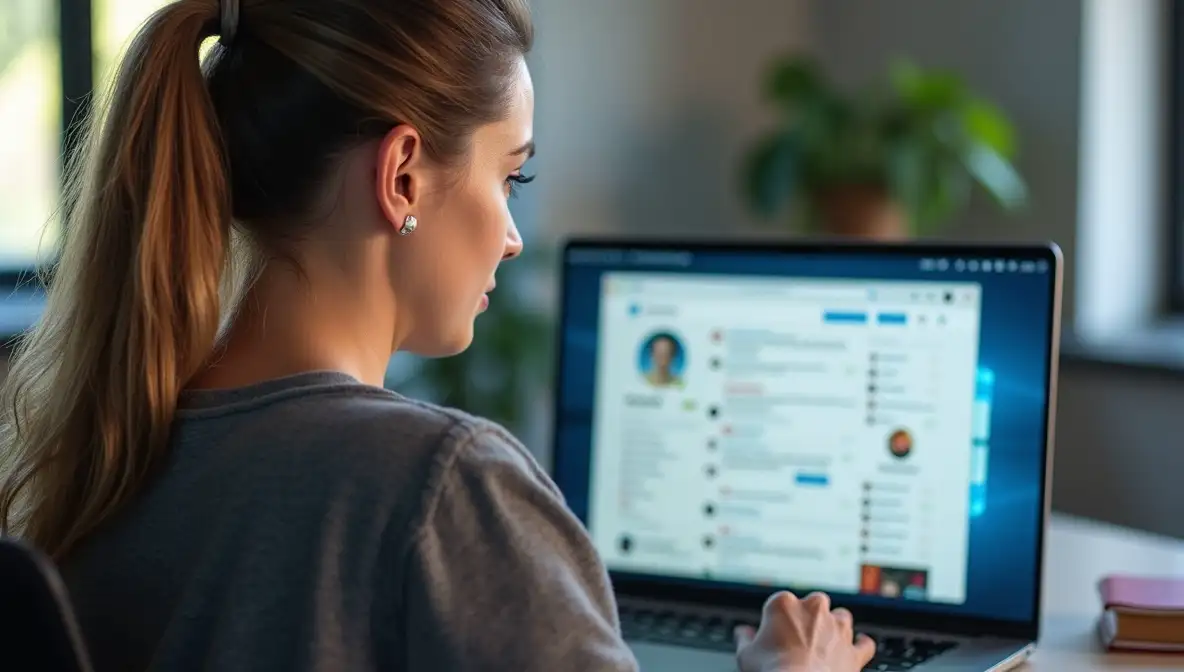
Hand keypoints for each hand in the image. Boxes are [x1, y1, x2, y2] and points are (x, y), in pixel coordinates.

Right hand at [735, 591, 875, 671]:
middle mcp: (813, 609)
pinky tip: (859, 645)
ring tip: (825, 642)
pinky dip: (861, 645)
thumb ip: (744, 638)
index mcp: (783, 604)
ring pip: (840, 617)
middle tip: (797, 639)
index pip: (778, 604)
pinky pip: (864, 644)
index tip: (772, 636)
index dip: (775, 622)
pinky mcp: (853, 650)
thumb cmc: (771, 671)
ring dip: (834, 627)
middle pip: (813, 604)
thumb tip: (743, 633)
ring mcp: (837, 629)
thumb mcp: (745, 654)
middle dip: (808, 618)